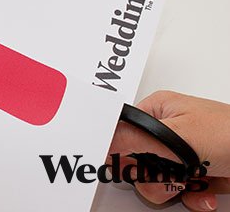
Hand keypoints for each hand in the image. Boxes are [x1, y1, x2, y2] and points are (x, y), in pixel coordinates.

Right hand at [109, 91, 229, 210]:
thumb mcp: (181, 137)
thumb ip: (139, 140)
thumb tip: (102, 139)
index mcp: (156, 111)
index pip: (120, 133)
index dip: (122, 153)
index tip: (129, 167)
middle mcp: (165, 132)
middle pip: (136, 162)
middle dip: (154, 176)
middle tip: (172, 173)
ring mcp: (180, 155)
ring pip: (155, 182)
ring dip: (175, 190)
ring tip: (196, 181)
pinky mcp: (195, 175)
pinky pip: (177, 194)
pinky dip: (192, 198)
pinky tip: (207, 191)